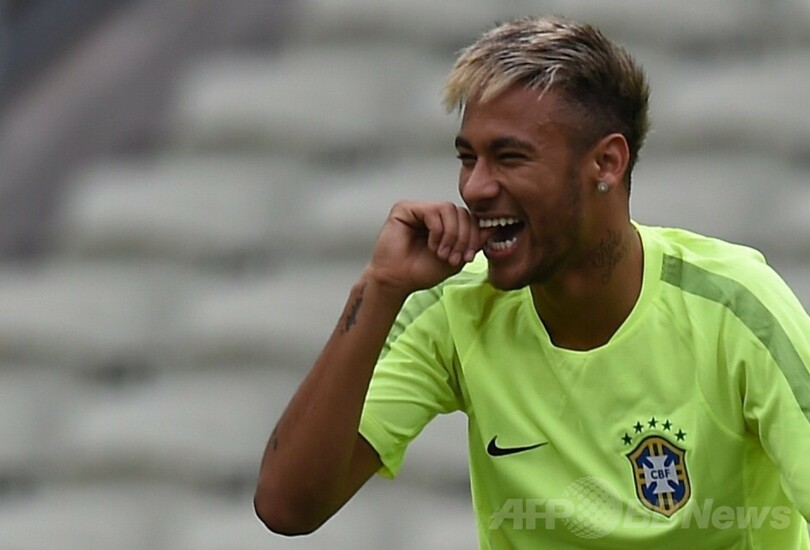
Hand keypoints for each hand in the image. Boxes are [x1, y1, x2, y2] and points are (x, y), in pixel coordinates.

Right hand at [366, 200, 489, 295]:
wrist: (397, 281)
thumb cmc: (420, 271)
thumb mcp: (456, 257)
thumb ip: (473, 242)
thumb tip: (494, 226)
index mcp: (443, 224)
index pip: (468, 218)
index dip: (474, 235)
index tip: (470, 256)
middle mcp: (431, 214)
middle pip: (461, 212)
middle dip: (464, 237)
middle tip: (455, 257)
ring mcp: (418, 209)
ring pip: (450, 209)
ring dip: (452, 235)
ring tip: (442, 253)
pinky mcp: (405, 209)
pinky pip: (434, 211)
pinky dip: (438, 231)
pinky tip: (432, 245)